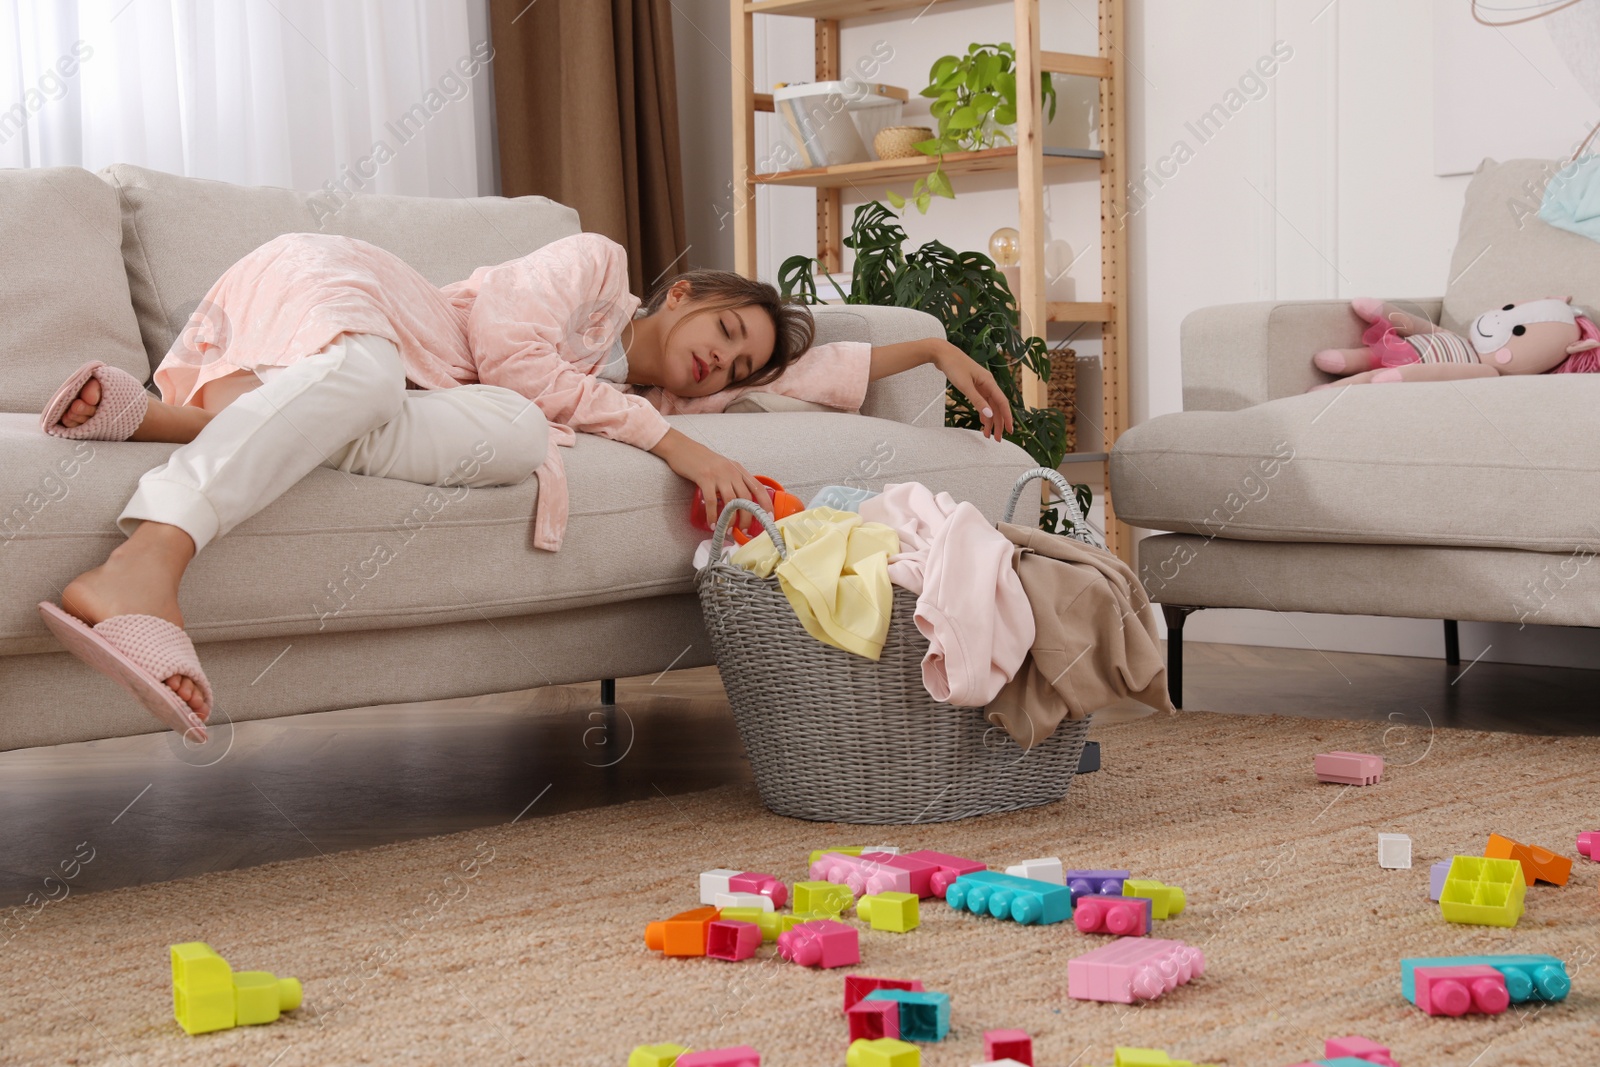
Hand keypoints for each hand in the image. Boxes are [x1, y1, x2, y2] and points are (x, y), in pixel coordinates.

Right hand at [650, 429, 774, 531]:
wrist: (682, 447)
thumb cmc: (702, 461)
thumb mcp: (723, 468)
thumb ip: (732, 480)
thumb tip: (739, 502)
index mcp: (738, 469)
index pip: (758, 487)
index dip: (766, 503)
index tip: (770, 518)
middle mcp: (732, 471)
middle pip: (746, 498)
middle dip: (749, 517)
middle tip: (745, 531)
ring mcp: (718, 474)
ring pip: (732, 501)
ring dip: (731, 519)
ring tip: (729, 530)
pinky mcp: (704, 478)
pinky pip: (712, 501)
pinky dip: (713, 515)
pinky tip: (712, 524)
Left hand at [932, 340, 1014, 441]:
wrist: (942, 353)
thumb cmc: (953, 366)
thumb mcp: (965, 386)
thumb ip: (977, 401)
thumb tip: (989, 415)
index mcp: (989, 382)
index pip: (1002, 403)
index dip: (1007, 417)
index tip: (1009, 431)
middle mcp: (988, 383)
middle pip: (997, 406)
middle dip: (998, 423)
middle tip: (997, 439)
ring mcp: (981, 384)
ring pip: (990, 405)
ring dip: (990, 420)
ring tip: (988, 435)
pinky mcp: (974, 385)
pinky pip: (983, 401)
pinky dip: (984, 412)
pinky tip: (983, 421)